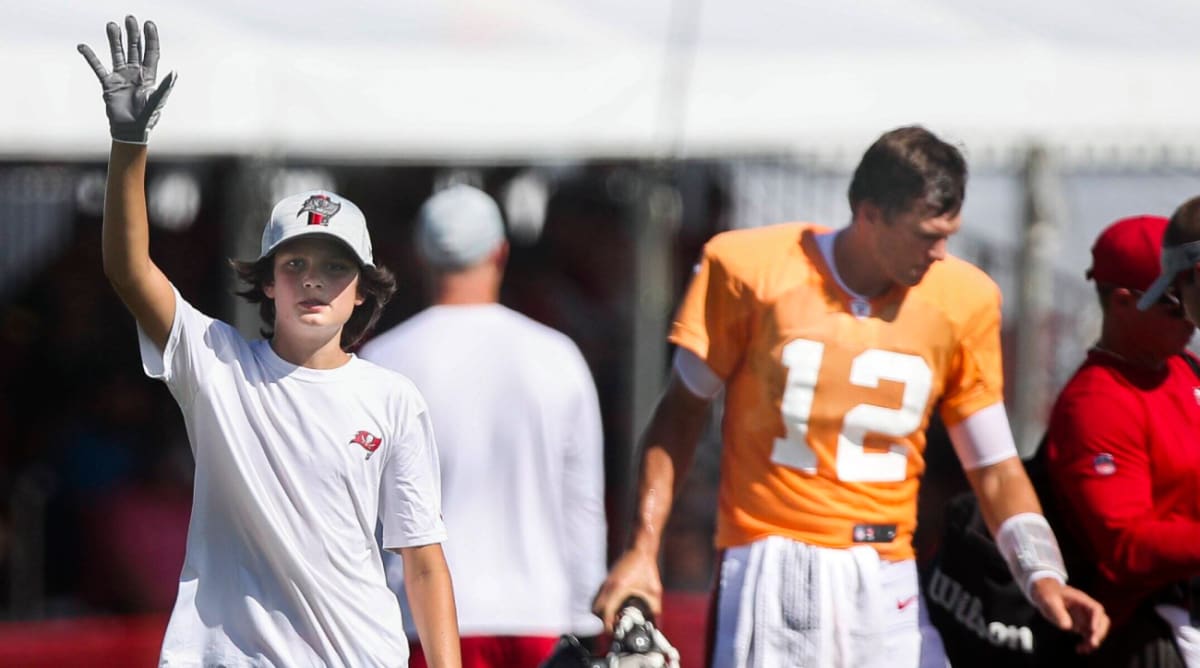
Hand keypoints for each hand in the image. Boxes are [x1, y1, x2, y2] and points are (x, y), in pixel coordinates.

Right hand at [78, 15, 176, 143]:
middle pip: (135, 49)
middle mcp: (135, 73)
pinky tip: (83, 46)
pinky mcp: (108, 84)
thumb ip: (164, 86)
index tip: (149, 24)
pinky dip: (91, 57)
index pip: (151, 52)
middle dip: (133, 34)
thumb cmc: (147, 118)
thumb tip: (174, 72)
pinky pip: (98, 67)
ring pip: (118, 54)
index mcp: (149, 76)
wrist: (130, 131)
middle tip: (130, 18)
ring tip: (111, 25)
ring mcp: (121, 77)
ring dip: (115, 40)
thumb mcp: (157, 101)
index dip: (151, 38)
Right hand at [591, 548, 662, 631]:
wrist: (640, 550)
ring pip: (595, 603)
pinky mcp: (606, 581)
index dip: (608, 625)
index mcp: (618, 588)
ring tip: (615, 617)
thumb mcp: (654, 590)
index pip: (605, 612)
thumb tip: (653, 620)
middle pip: (596, 610)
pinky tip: (615, 607)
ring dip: (602, 613)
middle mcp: (608, 586)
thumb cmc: (646, 568)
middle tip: (615, 625)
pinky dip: (603, 605)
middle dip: (603, 621)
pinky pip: (599, 597)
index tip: (614, 631)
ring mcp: (605, 583)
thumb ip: (654, 608)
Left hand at [1030, 577, 1109, 653]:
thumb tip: (1067, 627)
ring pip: (1097, 630)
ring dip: (1094, 641)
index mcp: (1081, 600)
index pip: (1096, 609)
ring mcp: (1085, 617)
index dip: (1097, 619)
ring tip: (1083, 650)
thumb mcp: (1048, 601)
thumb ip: (1057, 612)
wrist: (1044, 593)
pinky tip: (1079, 650)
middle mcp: (1086, 609)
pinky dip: (1087, 643)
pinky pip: (1089, 636)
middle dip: (1100, 633)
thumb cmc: (1047, 594)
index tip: (1092, 629)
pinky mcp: (1081, 625)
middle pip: (1102, 620)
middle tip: (1092, 643)